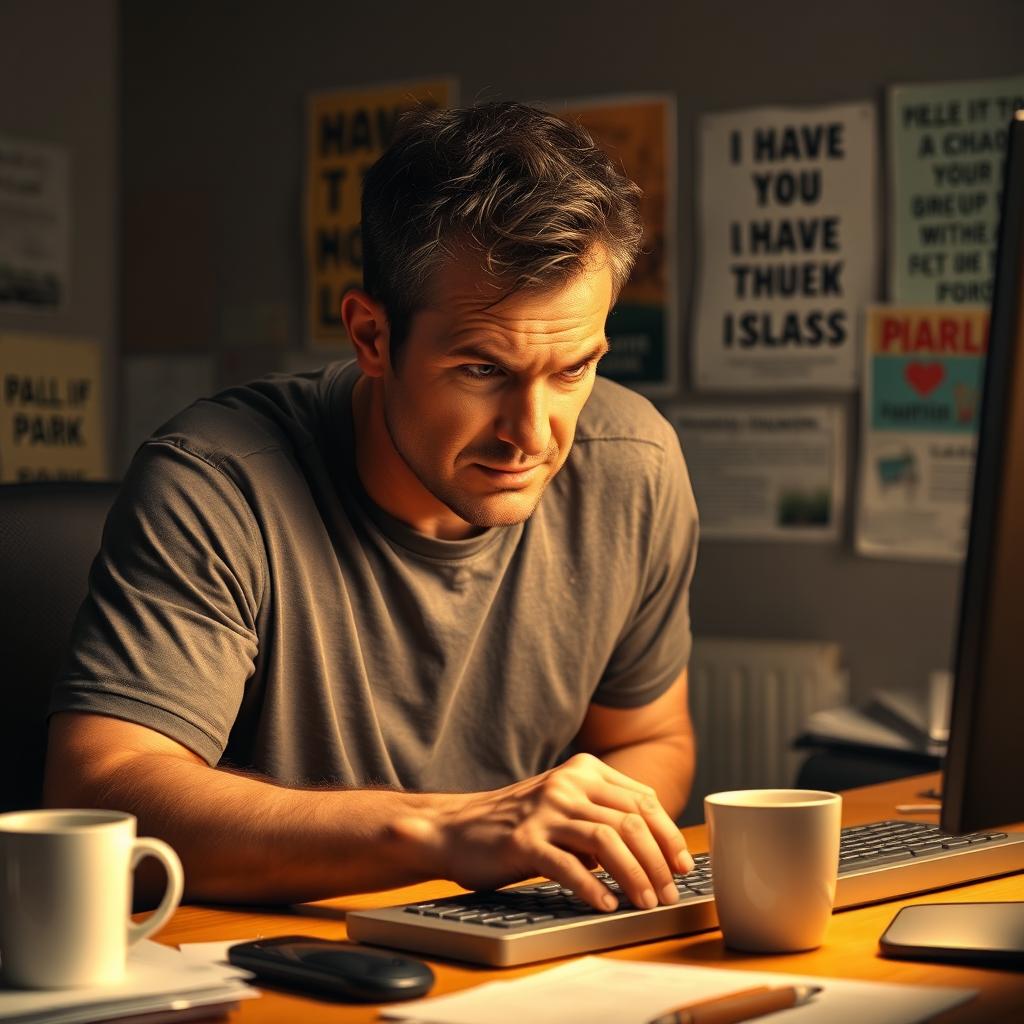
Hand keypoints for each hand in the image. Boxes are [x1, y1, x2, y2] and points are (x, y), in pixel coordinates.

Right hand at [420, 753, 695, 911]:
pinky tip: (605, 903)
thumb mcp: (565, 806)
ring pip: (608, 839)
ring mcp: (545, 810)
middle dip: (659, 861)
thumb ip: (603, 815)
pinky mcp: (523, 840)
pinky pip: (568, 864)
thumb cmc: (517, 823)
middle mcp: (568, 784)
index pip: (644, 800)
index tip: (682, 866)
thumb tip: (655, 851)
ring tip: (644, 902)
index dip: (669, 835)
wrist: (456, 828)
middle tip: (668, 893)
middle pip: (632, 820)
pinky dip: (592, 887)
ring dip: (635, 876)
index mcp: (584, 770)